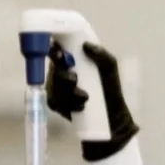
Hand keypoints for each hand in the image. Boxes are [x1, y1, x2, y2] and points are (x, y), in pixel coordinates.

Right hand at [46, 41, 139, 162]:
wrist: (112, 119)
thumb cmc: (110, 91)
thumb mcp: (110, 70)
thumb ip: (102, 55)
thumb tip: (86, 45)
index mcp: (73, 59)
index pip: (57, 48)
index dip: (54, 48)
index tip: (60, 54)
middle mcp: (62, 71)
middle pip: (52, 68)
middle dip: (63, 74)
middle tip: (74, 79)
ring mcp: (57, 88)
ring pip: (53, 85)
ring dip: (69, 92)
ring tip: (85, 98)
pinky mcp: (56, 104)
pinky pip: (54, 101)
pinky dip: (68, 104)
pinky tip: (80, 107)